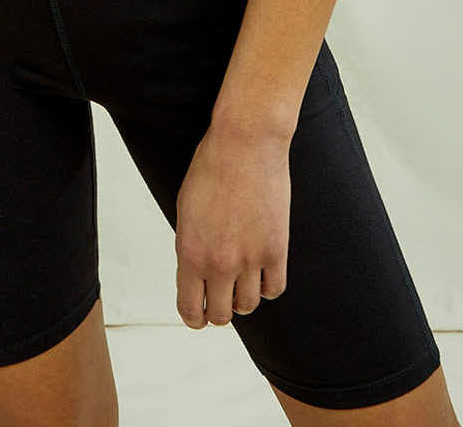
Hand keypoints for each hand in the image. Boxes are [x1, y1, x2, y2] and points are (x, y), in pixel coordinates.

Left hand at [174, 124, 290, 326]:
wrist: (245, 144)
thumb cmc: (212, 169)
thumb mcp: (186, 211)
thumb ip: (190, 247)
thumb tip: (197, 274)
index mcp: (190, 253)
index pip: (190, 308)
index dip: (194, 317)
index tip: (198, 315)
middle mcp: (219, 263)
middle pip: (221, 315)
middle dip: (219, 311)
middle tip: (221, 298)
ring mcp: (250, 259)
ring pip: (249, 305)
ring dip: (244, 298)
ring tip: (242, 280)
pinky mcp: (276, 249)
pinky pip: (275, 289)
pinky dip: (268, 286)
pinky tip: (263, 273)